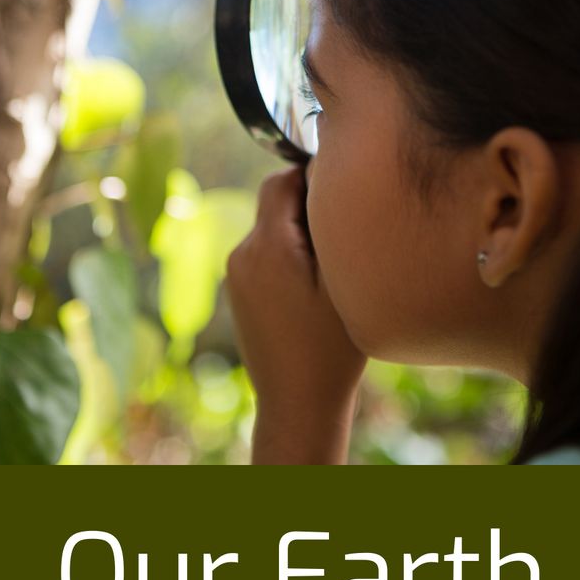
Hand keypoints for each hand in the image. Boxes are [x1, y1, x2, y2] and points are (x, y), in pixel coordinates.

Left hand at [225, 166, 365, 461]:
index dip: (315, 179)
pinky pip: (264, 257)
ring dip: (299, 237)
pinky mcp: (238, 294)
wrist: (298, 403)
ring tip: (330, 272)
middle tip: (344, 241)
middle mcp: (241, 255)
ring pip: (270, 231)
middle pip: (275, 204)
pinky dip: (288, 260)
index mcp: (267, 246)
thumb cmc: (332, 347)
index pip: (283, 180)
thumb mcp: (344, 281)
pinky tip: (312, 293)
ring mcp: (235, 277)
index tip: (345, 200)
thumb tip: (324, 175)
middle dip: (308, 211)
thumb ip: (331, 224)